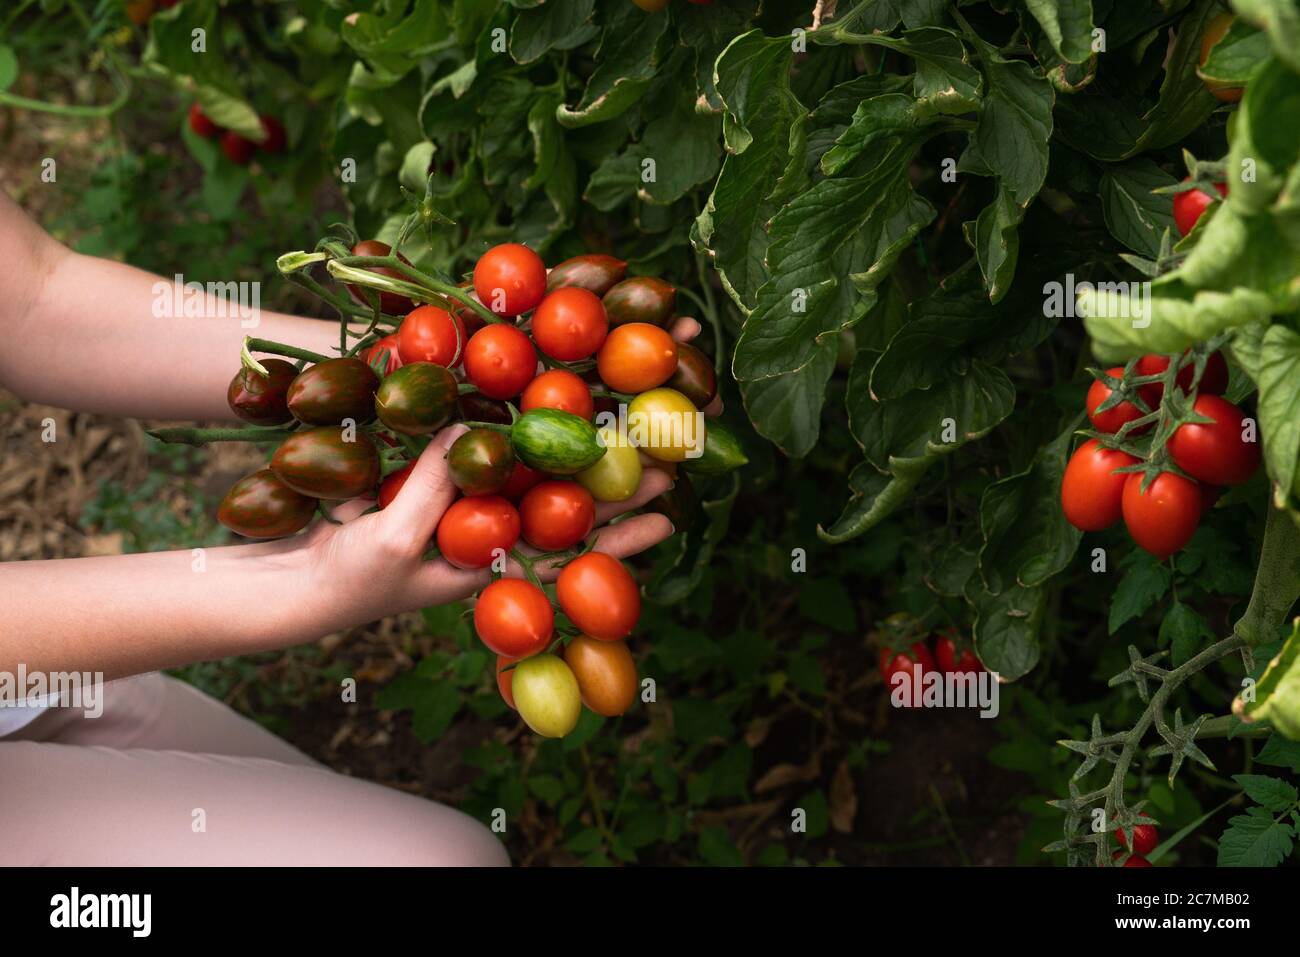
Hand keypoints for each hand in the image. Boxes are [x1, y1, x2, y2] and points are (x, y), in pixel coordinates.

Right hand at [278, 316, 713, 634]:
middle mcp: (492, 526)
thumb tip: (469, 431)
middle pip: (567, 500)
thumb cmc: (347, 576)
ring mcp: (468, 496)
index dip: (618, 537)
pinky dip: (511, 417)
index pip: (570, 550)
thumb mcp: (391, 540)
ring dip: (579, 437)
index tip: (667, 517)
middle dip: (618, 476)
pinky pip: (483, 441)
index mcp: (494, 560)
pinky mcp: (439, 470)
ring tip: (631, 410)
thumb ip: (431, 491)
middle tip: (673, 448)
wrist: (295, 576)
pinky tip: (540, 386)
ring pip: (535, 464)